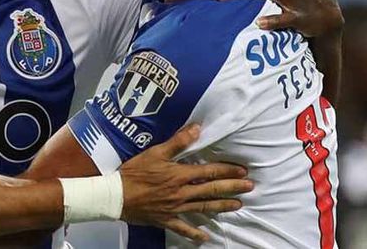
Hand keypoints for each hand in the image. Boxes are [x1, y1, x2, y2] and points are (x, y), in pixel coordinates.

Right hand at [120, 124, 252, 242]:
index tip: (243, 170)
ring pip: (204, 207)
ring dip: (222, 206)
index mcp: (180, 175)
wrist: (116, 196)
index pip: (209, 172)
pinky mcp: (166, 219)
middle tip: (249, 187)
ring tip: (238, 205)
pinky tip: (205, 238)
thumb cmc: (134, 172)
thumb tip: (197, 129)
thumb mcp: (154, 153)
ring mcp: (176, 208)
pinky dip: (194, 233)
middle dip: (232, 188)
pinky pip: (183, 228)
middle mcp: (182, 193)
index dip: (227, 171)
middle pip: (212, 190)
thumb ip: (177, 142)